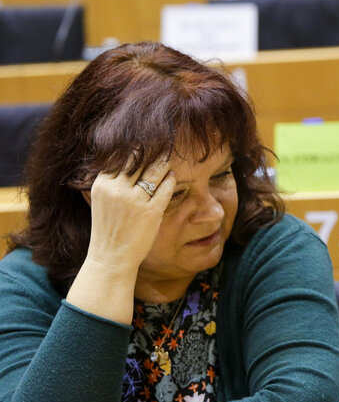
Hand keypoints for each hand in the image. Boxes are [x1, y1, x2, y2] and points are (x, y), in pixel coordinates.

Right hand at [66, 160, 175, 324]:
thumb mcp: (102, 200)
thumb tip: (125, 160)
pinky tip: (172, 178)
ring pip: (154, 171)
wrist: (111, 257)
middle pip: (139, 160)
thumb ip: (112, 181)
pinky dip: (171, 180)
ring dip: (163, 164)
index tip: (146, 143)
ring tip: (168, 161)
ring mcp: (135, 201)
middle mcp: (117, 190)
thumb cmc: (109, 228)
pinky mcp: (151, 212)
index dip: (135, 149)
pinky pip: (166, 189)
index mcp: (102, 185)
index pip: (121, 157)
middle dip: (152, 152)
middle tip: (163, 145)